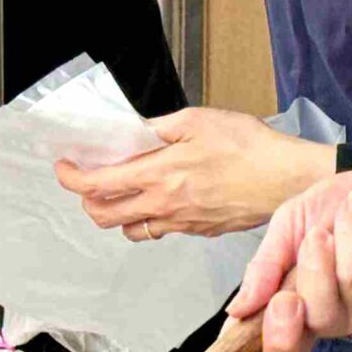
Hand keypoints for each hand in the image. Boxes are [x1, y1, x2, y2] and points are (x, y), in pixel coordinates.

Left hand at [55, 109, 331, 242]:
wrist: (286, 180)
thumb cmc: (248, 146)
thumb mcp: (199, 120)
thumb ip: (161, 127)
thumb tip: (139, 132)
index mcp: (159, 174)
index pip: (99, 185)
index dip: (72, 179)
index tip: (64, 168)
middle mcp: (164, 205)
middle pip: (106, 217)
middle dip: (88, 202)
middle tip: (91, 182)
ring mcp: (181, 223)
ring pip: (132, 230)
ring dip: (119, 214)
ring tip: (126, 193)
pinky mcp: (199, 231)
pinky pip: (162, 231)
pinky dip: (151, 219)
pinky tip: (163, 199)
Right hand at [227, 160, 351, 351]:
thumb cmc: (346, 206)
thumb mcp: (291, 224)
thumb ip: (265, 266)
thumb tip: (237, 310)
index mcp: (290, 303)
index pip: (256, 344)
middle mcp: (319, 318)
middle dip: (280, 327)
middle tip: (285, 296)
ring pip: (321, 310)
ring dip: (318, 262)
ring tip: (327, 229)